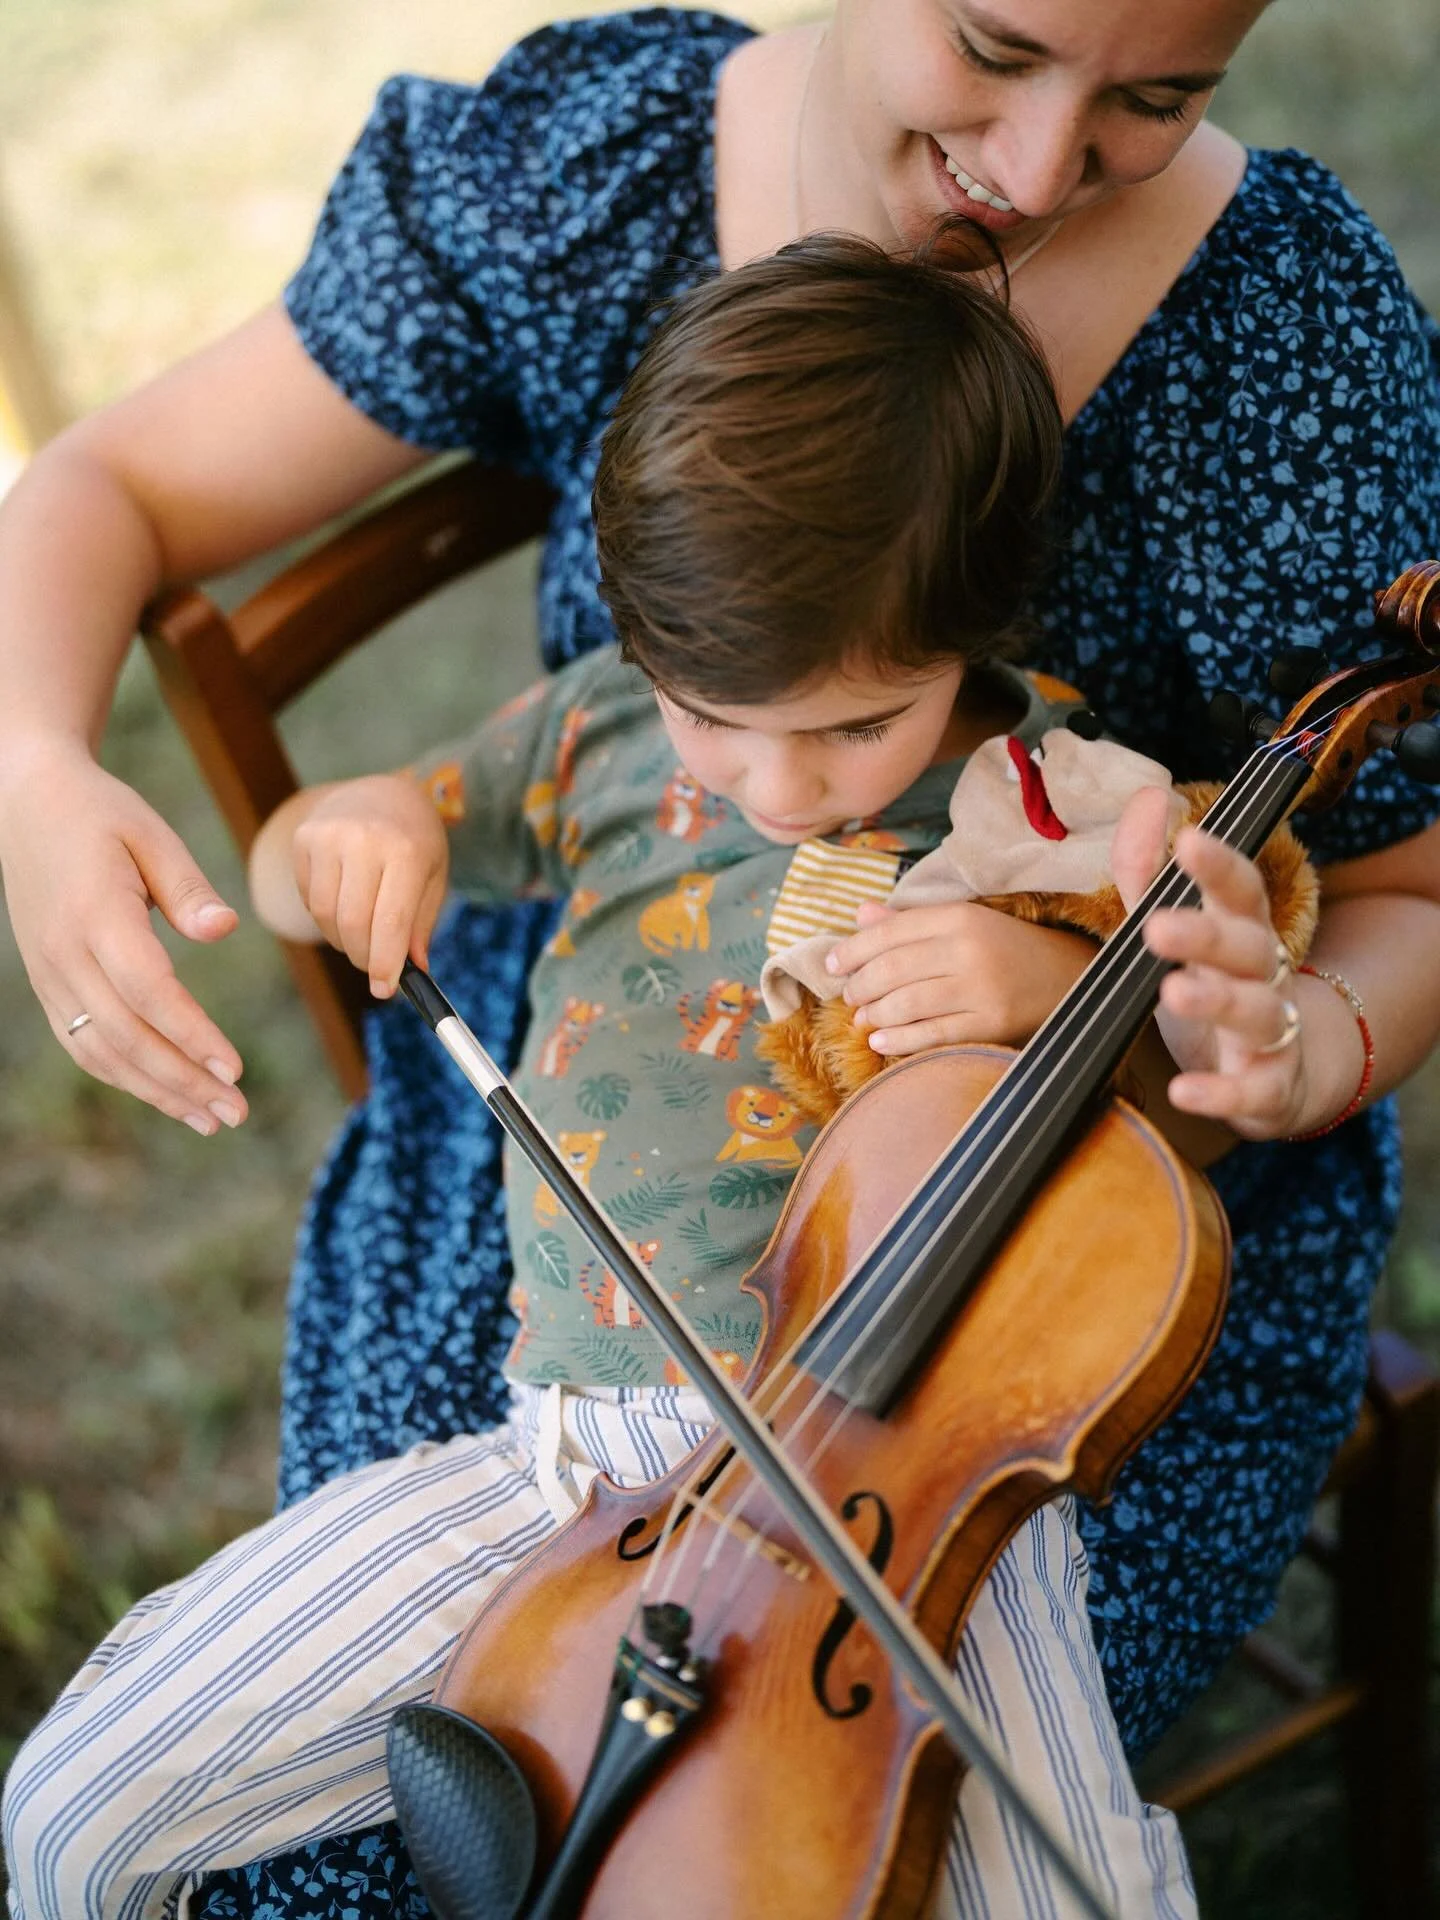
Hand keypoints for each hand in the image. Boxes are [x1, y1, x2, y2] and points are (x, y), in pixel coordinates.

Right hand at [0, 741, 246, 1134]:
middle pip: (126, 1035)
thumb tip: (225, 930)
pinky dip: (124, 1076)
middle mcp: (64, 953)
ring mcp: (49, 974)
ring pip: (101, 1051)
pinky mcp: (47, 983)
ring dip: (157, 1092)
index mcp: (95, 914)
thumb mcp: (151, 833)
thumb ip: (188, 887)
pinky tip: (166, 1094)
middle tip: (237, 1112)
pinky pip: (83, 1043)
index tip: (234, 1068)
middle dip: (183, 1081)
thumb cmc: (102, 815)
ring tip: (211, 1118)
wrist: (25, 803)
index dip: (191, 1035)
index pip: (148, 990)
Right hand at [291, 774, 448, 996]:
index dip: (385, 963)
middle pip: (353, 924)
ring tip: (361, 936)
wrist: (382, 791)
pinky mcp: (304, 839)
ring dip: (342, 940)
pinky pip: (308, 898)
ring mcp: (328, 836)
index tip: (384, 990)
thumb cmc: (415, 840)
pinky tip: (343, 905)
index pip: (390, 923)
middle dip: (363, 957)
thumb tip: (414, 969)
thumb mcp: (433, 877)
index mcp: (406, 850)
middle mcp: (364, 840)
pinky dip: (326, 917)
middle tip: (373, 968)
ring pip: (325, 915)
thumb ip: (421, 924)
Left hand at [823, 897, 1095, 1054]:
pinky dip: (899, 1040)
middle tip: (849, 996)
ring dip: (875, 1014)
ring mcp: (981, 989)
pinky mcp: (992, 1024)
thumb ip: (911, 921)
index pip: (892, 931)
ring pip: (907, 1003)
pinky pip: (932, 1035)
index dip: (853, 949)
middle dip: (861, 985)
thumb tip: (861, 915)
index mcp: (960, 917)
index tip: (832, 964)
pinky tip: (880, 1040)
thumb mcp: (965, 923)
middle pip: (893, 969)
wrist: (1072, 977)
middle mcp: (969, 950)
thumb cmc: (1007, 949)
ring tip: (862, 1019)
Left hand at [1112, 787, 1342, 1139]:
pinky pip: (1251, 1091)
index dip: (1219, 865)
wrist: (1281, 1073)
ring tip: (1174, 993)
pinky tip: (1185, 1091)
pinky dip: (1221, 1093)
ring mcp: (1271, 1033)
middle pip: (1245, 947)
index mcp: (1239, 931)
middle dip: (1206, 935)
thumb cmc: (1219, 986)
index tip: (1190, 838)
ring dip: (1217, 1003)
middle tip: (1157, 927)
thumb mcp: (1179, 927)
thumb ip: (1149, 869)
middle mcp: (1262, 976)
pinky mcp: (1269, 1088)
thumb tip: (1147, 797)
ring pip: (1255, 1013)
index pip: (1239, 889)